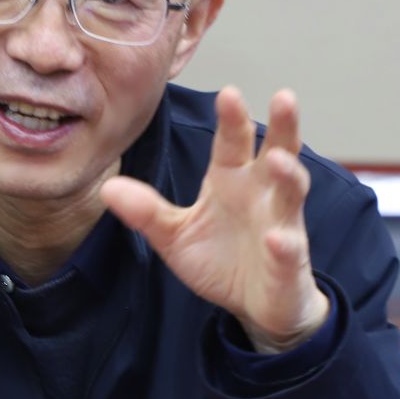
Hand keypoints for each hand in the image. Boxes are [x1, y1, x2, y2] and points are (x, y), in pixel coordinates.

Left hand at [100, 86, 329, 353]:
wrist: (254, 305)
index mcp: (233, 179)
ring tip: (279, 161)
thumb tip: (107, 188)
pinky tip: (277, 240)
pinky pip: (289, 250)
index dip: (232, 118)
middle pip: (279, 152)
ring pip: (292, 193)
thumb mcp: (175, 234)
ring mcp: (281, 225)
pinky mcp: (289, 261)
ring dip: (289, 175)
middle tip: (284, 98)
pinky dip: (285, 244)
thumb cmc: (220, 259)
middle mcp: (262, 194)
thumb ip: (147, 211)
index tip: (229, 93)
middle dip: (284, 127)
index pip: (233, 142)